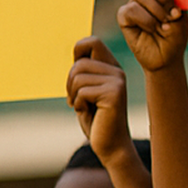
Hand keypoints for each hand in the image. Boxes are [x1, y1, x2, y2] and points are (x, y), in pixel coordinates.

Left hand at [66, 37, 134, 164]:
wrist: (110, 145)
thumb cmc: (95, 119)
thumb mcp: (86, 91)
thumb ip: (83, 72)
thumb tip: (77, 51)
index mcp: (111, 67)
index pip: (91, 42)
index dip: (77, 54)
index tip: (77, 78)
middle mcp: (117, 71)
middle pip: (79, 63)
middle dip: (70, 83)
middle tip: (77, 100)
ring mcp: (117, 81)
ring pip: (78, 77)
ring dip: (73, 95)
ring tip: (84, 107)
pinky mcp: (114, 94)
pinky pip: (82, 91)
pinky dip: (78, 104)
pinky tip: (90, 113)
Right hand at [117, 0, 187, 70]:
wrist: (168, 56)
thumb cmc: (177, 32)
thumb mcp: (181, 12)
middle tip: (174, 14)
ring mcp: (134, 1)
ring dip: (158, 12)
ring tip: (167, 25)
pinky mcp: (124, 15)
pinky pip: (132, 10)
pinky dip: (148, 21)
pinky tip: (156, 29)